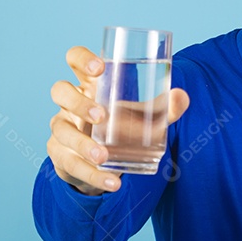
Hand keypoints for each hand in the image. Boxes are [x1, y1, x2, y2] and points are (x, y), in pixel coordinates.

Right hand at [47, 46, 189, 194]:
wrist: (103, 160)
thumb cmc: (121, 124)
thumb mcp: (142, 115)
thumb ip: (164, 108)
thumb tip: (182, 97)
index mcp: (89, 84)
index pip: (74, 59)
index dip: (82, 58)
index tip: (100, 68)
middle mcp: (69, 103)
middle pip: (60, 91)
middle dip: (78, 102)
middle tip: (102, 116)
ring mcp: (62, 128)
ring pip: (62, 131)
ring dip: (82, 144)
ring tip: (103, 156)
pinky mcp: (61, 155)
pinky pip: (71, 164)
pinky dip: (92, 175)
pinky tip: (112, 182)